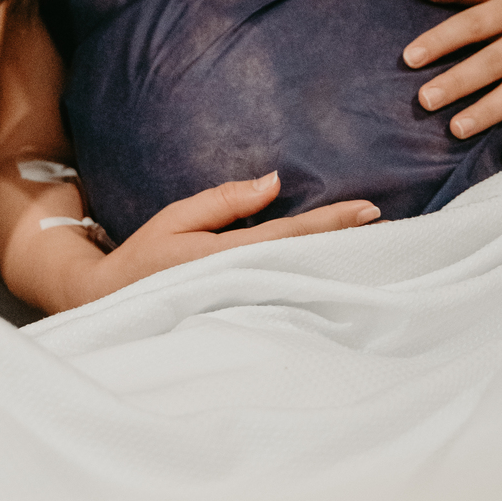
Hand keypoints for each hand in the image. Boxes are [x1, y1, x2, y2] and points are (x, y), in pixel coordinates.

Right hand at [72, 172, 379, 304]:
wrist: (110, 307)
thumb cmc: (145, 258)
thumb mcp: (177, 218)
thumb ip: (226, 201)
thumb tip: (275, 181)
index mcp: (225, 258)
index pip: (292, 236)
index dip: (332, 223)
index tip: (369, 210)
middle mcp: (242, 286)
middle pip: (308, 263)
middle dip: (347, 246)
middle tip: (391, 230)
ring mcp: (245, 308)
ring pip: (302, 284)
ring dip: (337, 266)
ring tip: (375, 249)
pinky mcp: (244, 319)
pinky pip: (287, 298)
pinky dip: (314, 284)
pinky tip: (337, 275)